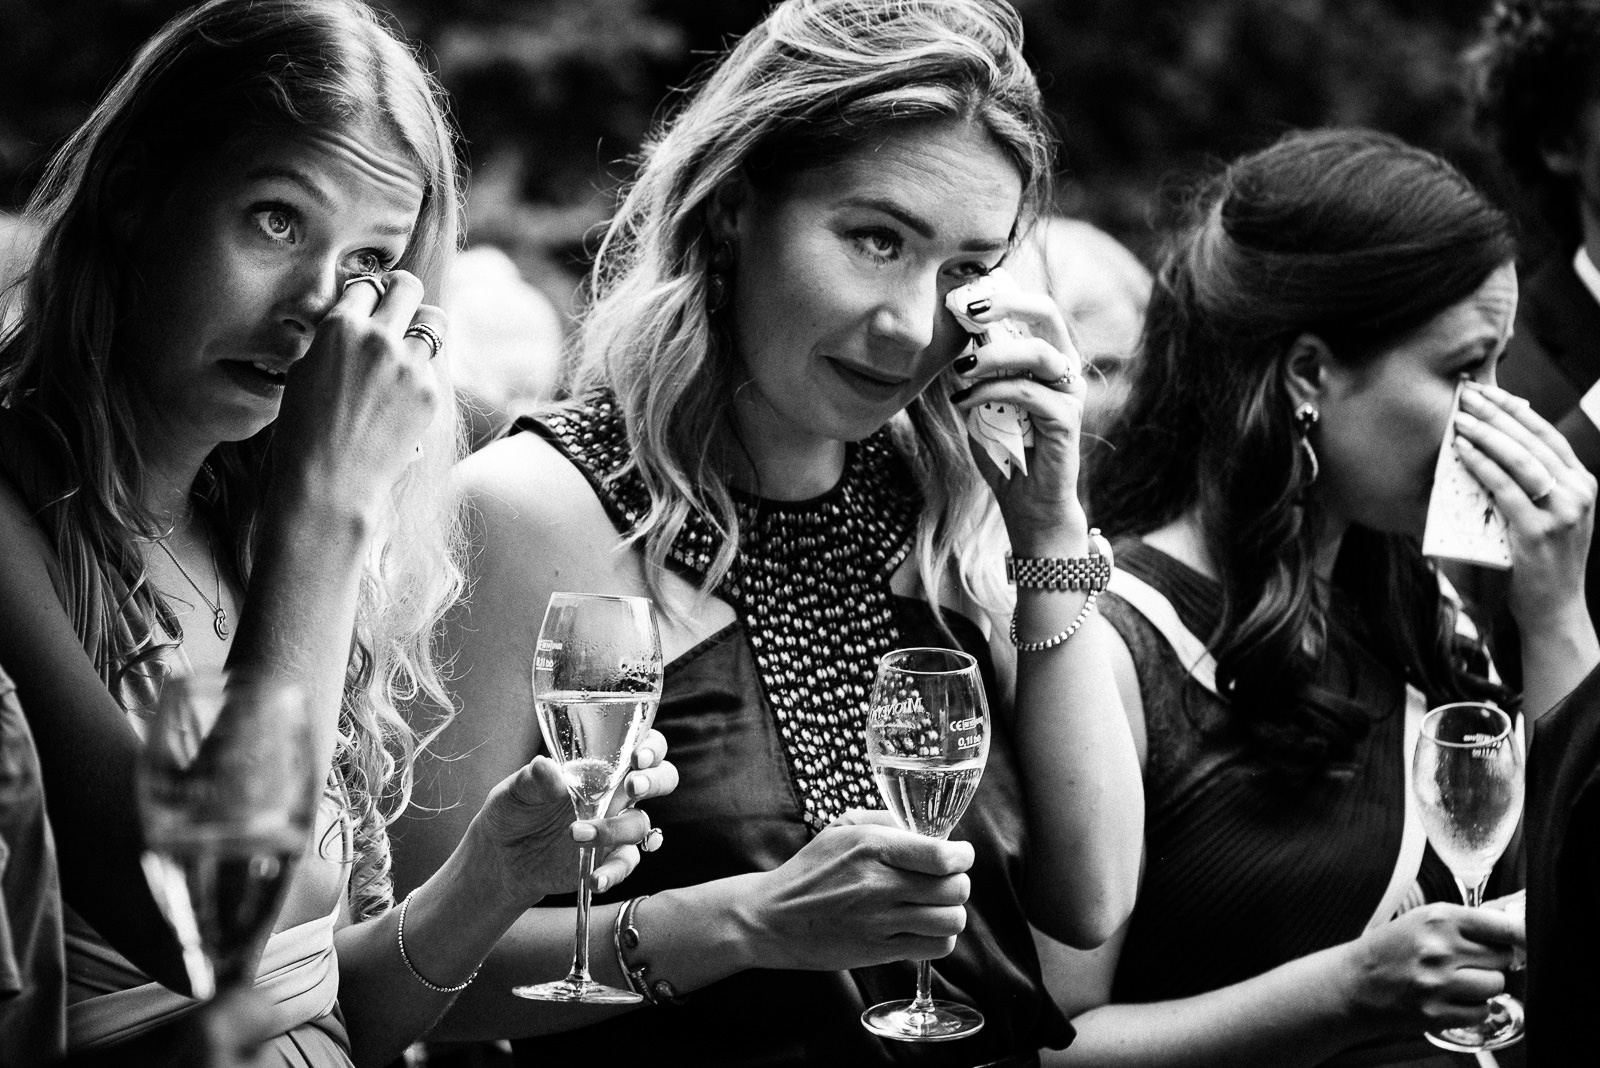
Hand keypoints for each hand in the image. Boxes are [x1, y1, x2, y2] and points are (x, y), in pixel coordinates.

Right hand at [268, 271, 443, 516]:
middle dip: (403, 293)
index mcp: (339, 327)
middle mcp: (378, 338)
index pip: (366, 285)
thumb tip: (354, 319)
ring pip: (435, 320)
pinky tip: (403, 391)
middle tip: (399, 307)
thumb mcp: (304, 371)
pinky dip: (422, 371)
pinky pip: (434, 366)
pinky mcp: (429, 393)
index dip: (368, 294)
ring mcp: (409, 366)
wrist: (329, 482)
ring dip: (423, 327)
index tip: (370, 304)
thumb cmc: (304, 431)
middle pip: (408, 287)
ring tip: (410, 344)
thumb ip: (332, 339)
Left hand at [468, 729, 677, 907]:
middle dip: (655, 781)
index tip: (638, 757)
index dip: (652, 748)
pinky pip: (626, 863)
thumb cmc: (513, 812)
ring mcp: (616, 827)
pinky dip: (615, 872)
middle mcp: (616, 794)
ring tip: (575, 835)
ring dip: (614, 829)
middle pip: (663, 779)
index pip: (644, 747)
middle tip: (632, 787)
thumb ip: (532, 779)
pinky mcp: (609, 858)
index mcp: (601, 766)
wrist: (502, 858)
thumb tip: (547, 767)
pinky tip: (594, 877)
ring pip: (641, 824)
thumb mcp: (515, 791)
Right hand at [739, 810, 973, 971]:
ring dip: (951, 912)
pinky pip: (935, 947)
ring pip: (951, 920)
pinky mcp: (880, 950)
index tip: (960, 856)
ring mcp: (880, 920)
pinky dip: (939, 938)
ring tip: (937, 906)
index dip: (962, 856)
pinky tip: (924, 928)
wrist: (773, 918)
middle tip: (947, 881)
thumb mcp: (841, 828)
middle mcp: (879, 884)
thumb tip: (927, 828)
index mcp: (872, 847)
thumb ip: (885, 821)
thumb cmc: (810, 870)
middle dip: (958, 883)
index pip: (941, 855)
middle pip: (954, 888)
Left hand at [947, 283, 1090, 552]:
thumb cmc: (1004, 450)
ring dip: (993, 356)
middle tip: (967, 308)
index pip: (1030, 308)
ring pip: (1036, 353)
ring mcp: (1069, 391)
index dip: (1000, 292)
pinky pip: (1027, 393)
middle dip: (1006, 302)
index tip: (962, 292)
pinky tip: (965, 402)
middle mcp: (1065, 366)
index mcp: (1046, 355)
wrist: (1026, 501)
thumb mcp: (982, 401)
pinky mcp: (1067, 419)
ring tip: (960, 370)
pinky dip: (991, 392)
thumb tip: (952, 334)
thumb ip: (976, 369)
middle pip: (1046, 312)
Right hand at [1337, 902, 1521, 1033]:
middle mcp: (1440, 949)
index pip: (1503, 926)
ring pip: (1496, 985)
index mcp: (1438, 918)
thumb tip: (1515, 922)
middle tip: (1469, 960)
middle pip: (1503, 957)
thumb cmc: (1390, 949)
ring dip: (1485, 985)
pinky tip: (1452, 998)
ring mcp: (1438, 983)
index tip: (1526, 939)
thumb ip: (1467, 922)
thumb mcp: (1422, 921)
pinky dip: (1474, 1007)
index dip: (1520, 935)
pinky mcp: (1436, 1013)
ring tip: (1460, 980)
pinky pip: (1481, 1011)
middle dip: (1492, 960)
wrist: (1353, 983)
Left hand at [1454, 381, 1596, 628]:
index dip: (1516, 411)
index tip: (1489, 392)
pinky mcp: (1539, 531)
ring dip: (1487, 435)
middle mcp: (1580, 493)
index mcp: (1584, 484)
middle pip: (1533, 441)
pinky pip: (1505, 489)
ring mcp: (1563, 512)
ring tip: (1459, 419)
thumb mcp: (1549, 515)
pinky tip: (1461, 452)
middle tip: (1466, 396)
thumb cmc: (1542, 561)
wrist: (1555, 609)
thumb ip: (1534, 485)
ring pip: (1521, 460)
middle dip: (1497, 414)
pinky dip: (1481, 466)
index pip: (1548, 436)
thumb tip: (1491, 448)